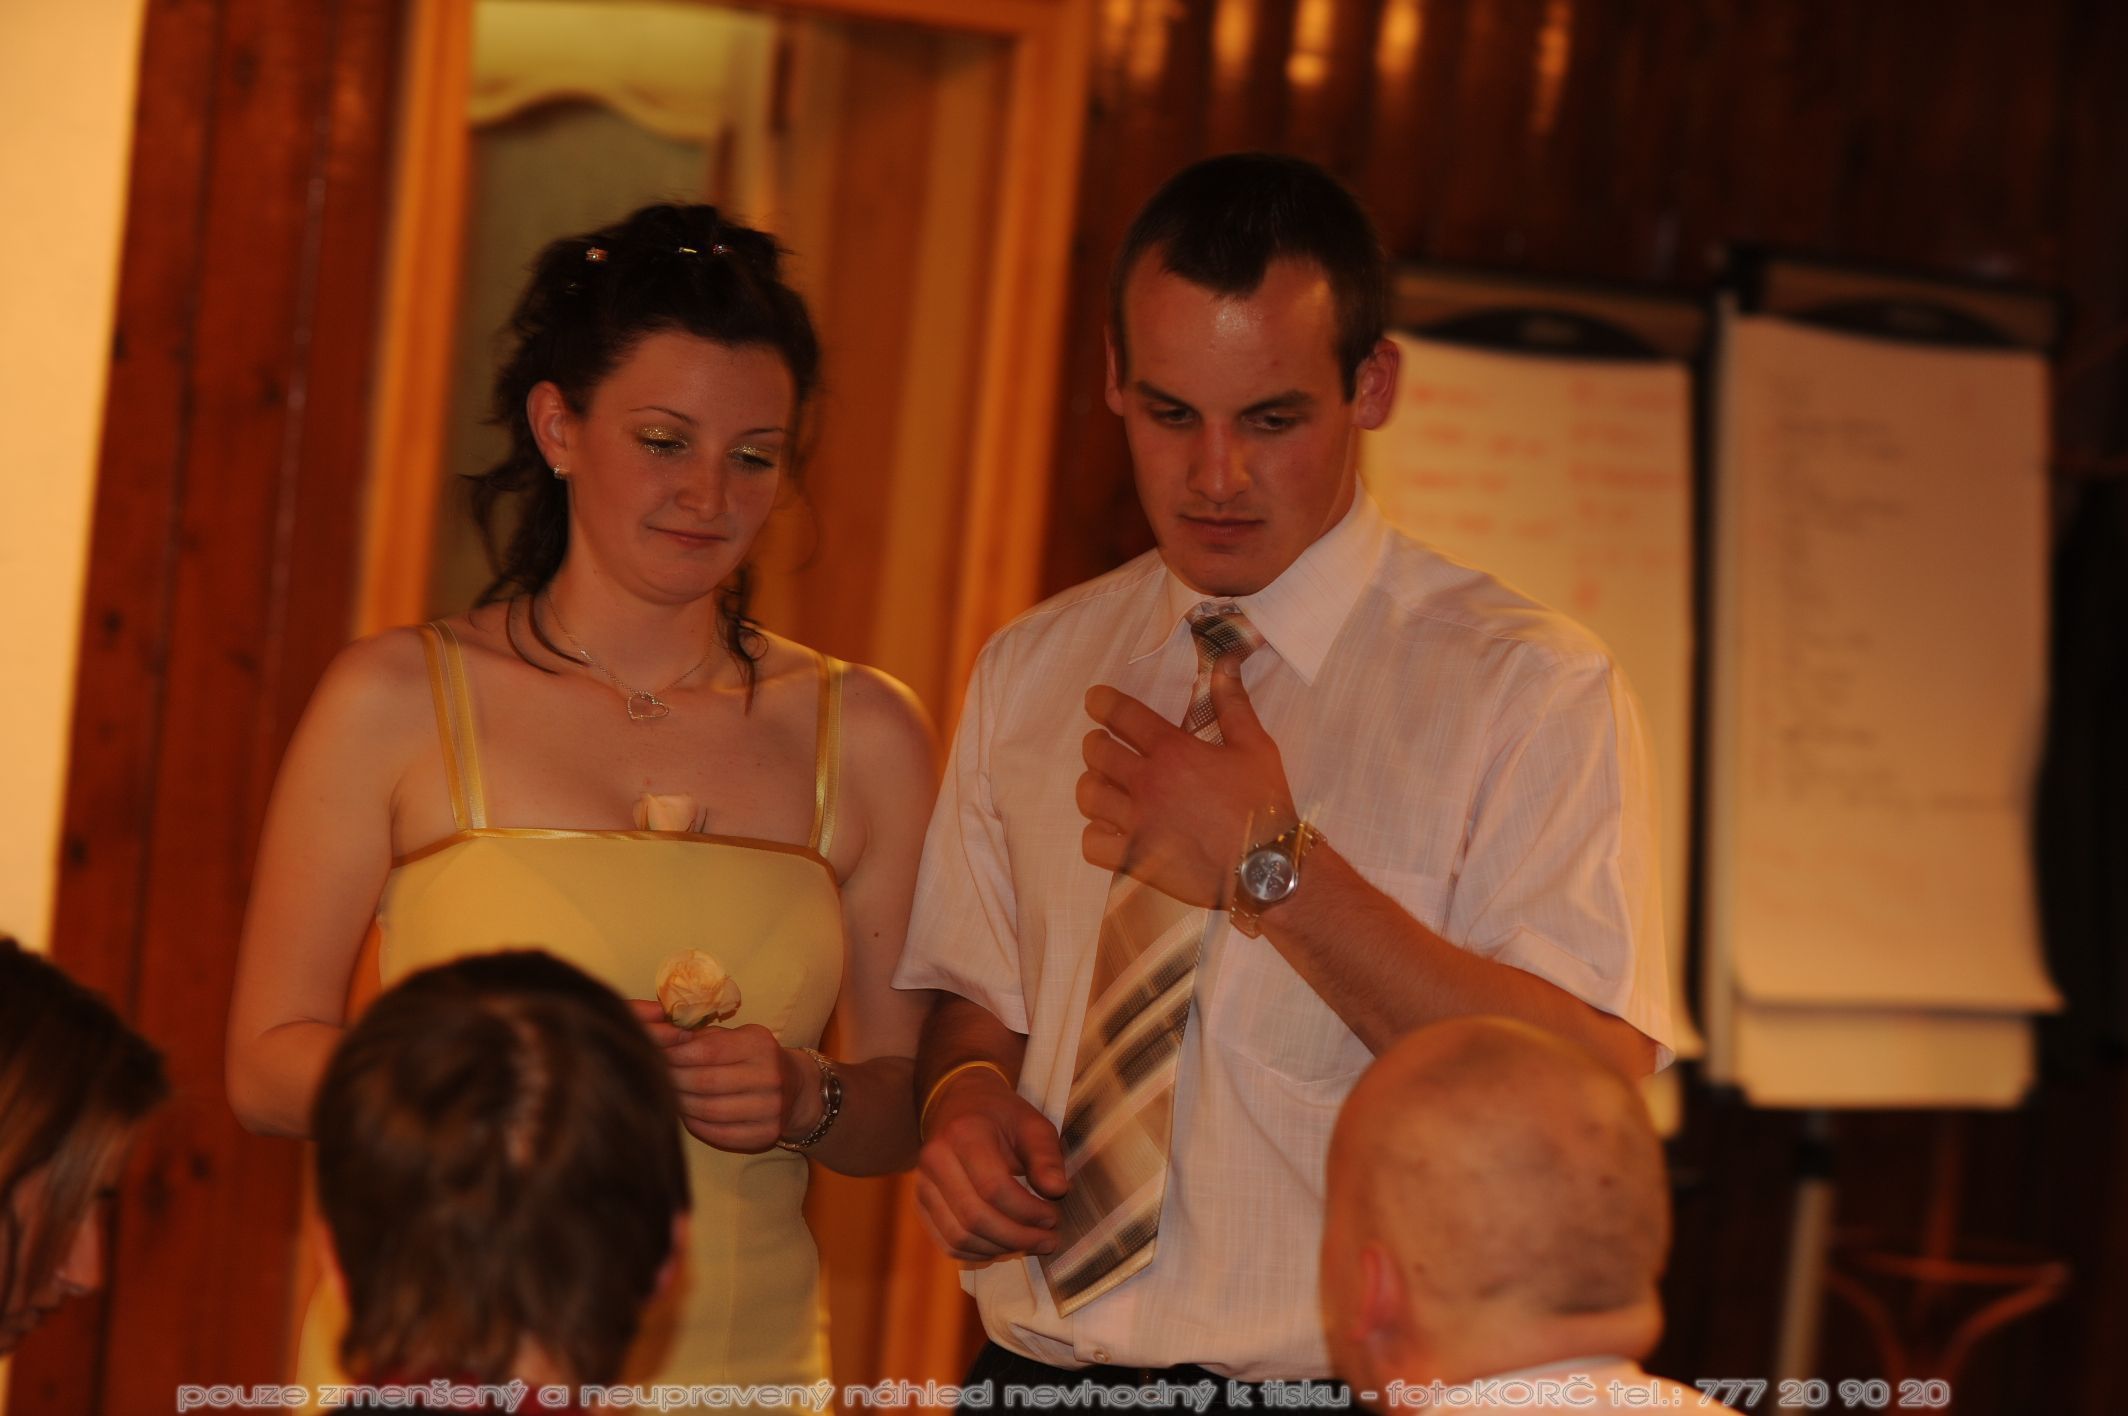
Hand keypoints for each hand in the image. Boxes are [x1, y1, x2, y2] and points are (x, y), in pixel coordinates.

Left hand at [629, 999, 812, 1151]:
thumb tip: (659, 1037)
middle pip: (705, 1082)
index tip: (654, 1056)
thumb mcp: (737, 1037)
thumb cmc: (755, 1057)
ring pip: (709, 1110)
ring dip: (681, 1104)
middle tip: (654, 1079)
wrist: (798, 1089)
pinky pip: (720, 1133)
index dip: (675, 1054)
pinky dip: (696, 1125)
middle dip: (673, 1080)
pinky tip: (688, 1116)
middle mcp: (770, 1076)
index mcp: (759, 1045)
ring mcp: (771, 1108)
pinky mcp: (766, 1134)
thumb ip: (702, 1037)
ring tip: (668, 1097)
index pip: (707, 1050)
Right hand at [914, 1066, 1067, 1262]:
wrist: (961, 1106)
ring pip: (959, 1237)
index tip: (1054, 1217)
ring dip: (1000, 1249)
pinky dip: (979, 1253)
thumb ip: (1047, 1156)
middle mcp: (935, 1160)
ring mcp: (922, 1184)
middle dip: (1017, 1237)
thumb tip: (1058, 1190)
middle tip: (1049, 1240)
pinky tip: (1006, 1245)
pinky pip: (948, 1243)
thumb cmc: (1003, 1117)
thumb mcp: (1033, 1124)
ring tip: (1031, 1244)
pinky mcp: (921, 1204)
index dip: (1027, 1211)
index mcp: (964, 1133)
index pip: (993, 1187)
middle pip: (974, 1218)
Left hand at [1078, 659, 1296, 906]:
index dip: (1102, 702)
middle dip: (1096, 744)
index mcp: (1173, 752)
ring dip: (1092, 785)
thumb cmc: (1263, 805)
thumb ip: (1233, 703)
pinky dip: (1095, 833)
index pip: (1123, 715)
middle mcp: (1148, 784)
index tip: (1093, 699)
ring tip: (1103, 785)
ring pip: (1088, 795)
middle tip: (1103, 745)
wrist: (1266, 868)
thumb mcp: (1255, 746)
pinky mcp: (1135, 859)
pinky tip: (1109, 828)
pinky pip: (1092, 842)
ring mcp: (1137, 823)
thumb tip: (1223, 664)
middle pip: (1096, 753)